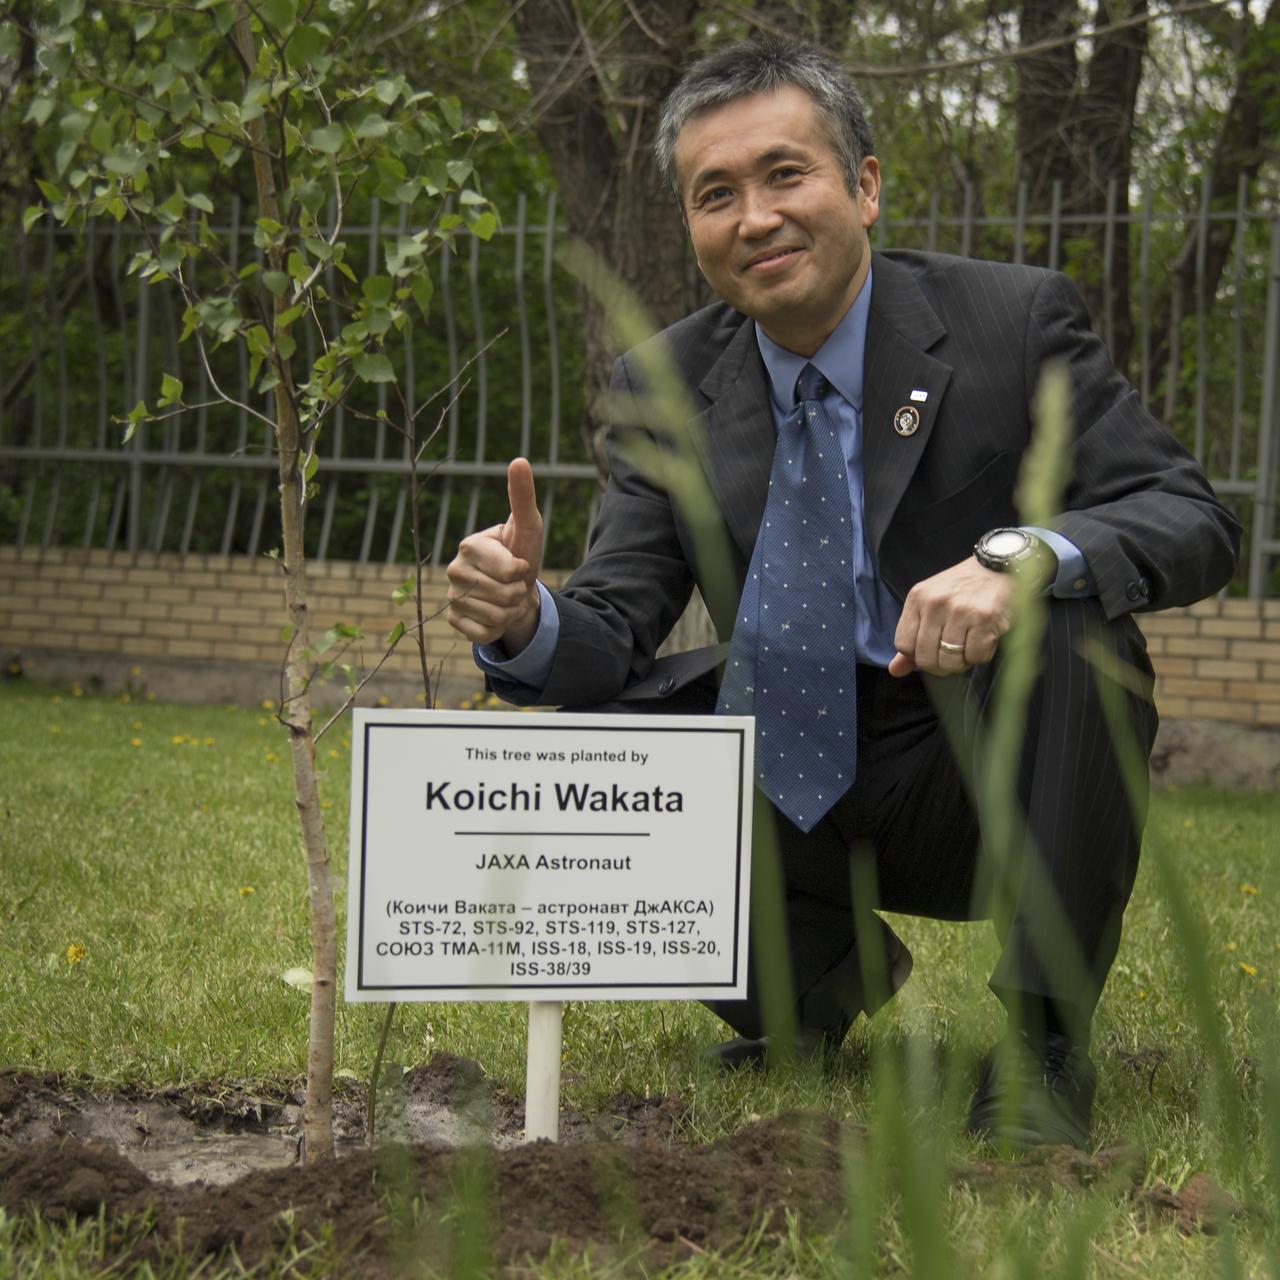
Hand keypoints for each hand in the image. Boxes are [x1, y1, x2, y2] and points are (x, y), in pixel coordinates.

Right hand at [446, 458, 543, 652]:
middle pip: (505, 595)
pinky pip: (485, 633)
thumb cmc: (521, 552)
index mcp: (469, 545)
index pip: (510, 570)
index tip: (518, 563)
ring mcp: (451, 597)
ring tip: (507, 598)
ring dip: (512, 611)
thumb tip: (519, 460)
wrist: (515, 588)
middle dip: (519, 592)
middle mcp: (453, 570)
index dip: (523, 571)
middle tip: (514, 583)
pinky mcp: (455, 622)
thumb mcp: (528, 526)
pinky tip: (495, 614)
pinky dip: (498, 628)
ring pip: (497, 616)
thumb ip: (522, 495)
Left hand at [887, 556, 1015, 676]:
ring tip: (967, 647)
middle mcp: (935, 603)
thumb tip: (895, 670)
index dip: (917, 655)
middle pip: (925, 658)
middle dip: (939, 666)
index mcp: (917, 598)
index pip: (903, 645)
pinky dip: (981, 656)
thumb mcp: (930, 604)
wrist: (998, 567)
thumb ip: (912, 636)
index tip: (931, 650)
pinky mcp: (985, 619)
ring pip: (950, 661)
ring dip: (961, 662)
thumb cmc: (962, 589)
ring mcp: (960, 611)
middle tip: (951, 656)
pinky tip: (984, 640)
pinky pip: (976, 657)